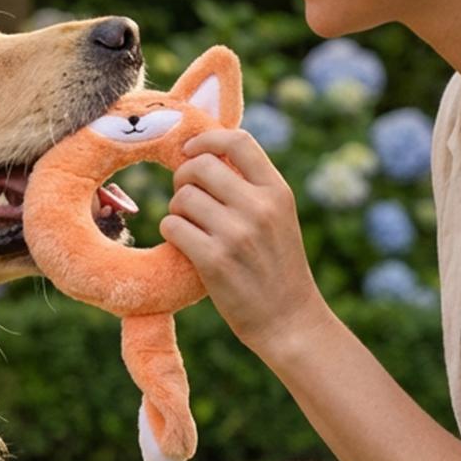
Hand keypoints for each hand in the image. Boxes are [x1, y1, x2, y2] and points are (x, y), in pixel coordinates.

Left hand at [159, 128, 329, 355]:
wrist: (290, 320)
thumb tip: (207, 154)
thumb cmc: (277, 266)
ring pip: (182, 197)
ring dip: (176, 210)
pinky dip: (171, 233)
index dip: (206, 139)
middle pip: (200, 166)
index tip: (191, 151)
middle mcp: (259, 207)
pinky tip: (184, 245)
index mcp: (277, 191)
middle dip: (183, 178)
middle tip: (186, 198)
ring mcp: (237, 233)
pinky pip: (172, 226)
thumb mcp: (278, 217)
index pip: (238, 141)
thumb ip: (251, 186)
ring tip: (190, 227)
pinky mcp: (214, 260)